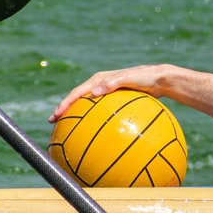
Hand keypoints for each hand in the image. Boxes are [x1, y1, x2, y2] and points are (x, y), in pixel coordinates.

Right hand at [51, 66, 178, 121]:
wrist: (159, 79)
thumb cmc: (145, 78)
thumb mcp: (130, 79)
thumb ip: (113, 83)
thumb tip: (95, 93)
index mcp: (99, 79)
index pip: (78, 92)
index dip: (65, 104)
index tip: (56, 115)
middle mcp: (100, 85)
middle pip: (78, 99)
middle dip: (64, 110)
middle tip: (53, 122)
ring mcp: (106, 93)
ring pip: (87, 105)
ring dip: (76, 116)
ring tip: (67, 130)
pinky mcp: (113, 100)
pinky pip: (99, 111)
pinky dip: (93, 120)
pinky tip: (94, 134)